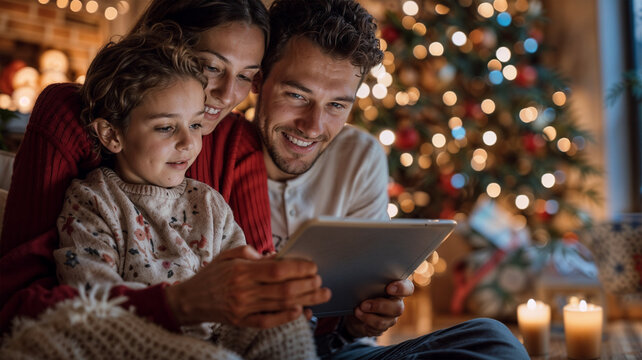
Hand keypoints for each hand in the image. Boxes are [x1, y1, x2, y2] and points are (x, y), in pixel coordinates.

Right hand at [165, 245, 330, 328]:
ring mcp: (242, 308)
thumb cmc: (211, 275)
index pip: (276, 270)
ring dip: (305, 300)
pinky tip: (300, 311)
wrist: (188, 300)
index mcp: (241, 271)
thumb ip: (251, 254)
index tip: (312, 266)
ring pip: (280, 305)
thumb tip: (277, 256)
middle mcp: (243, 290)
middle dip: (307, 285)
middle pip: (283, 290)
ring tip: (321, 295)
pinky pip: (267, 321)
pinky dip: (285, 317)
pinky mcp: (241, 322)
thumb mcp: (227, 256)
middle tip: (321, 281)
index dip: (298, 268)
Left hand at [343, 279, 413, 337]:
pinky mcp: (383, 327)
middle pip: (397, 308)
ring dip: (369, 316)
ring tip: (357, 310)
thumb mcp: (366, 283)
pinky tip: (359, 316)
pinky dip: (366, 322)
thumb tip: (362, 277)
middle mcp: (396, 303)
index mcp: (396, 288)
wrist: (356, 308)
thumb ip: (371, 281)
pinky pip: (377, 329)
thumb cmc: (363, 290)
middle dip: (379, 306)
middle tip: (363, 304)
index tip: (389, 288)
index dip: (402, 289)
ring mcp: (391, 317)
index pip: (408, 288)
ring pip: (386, 321)